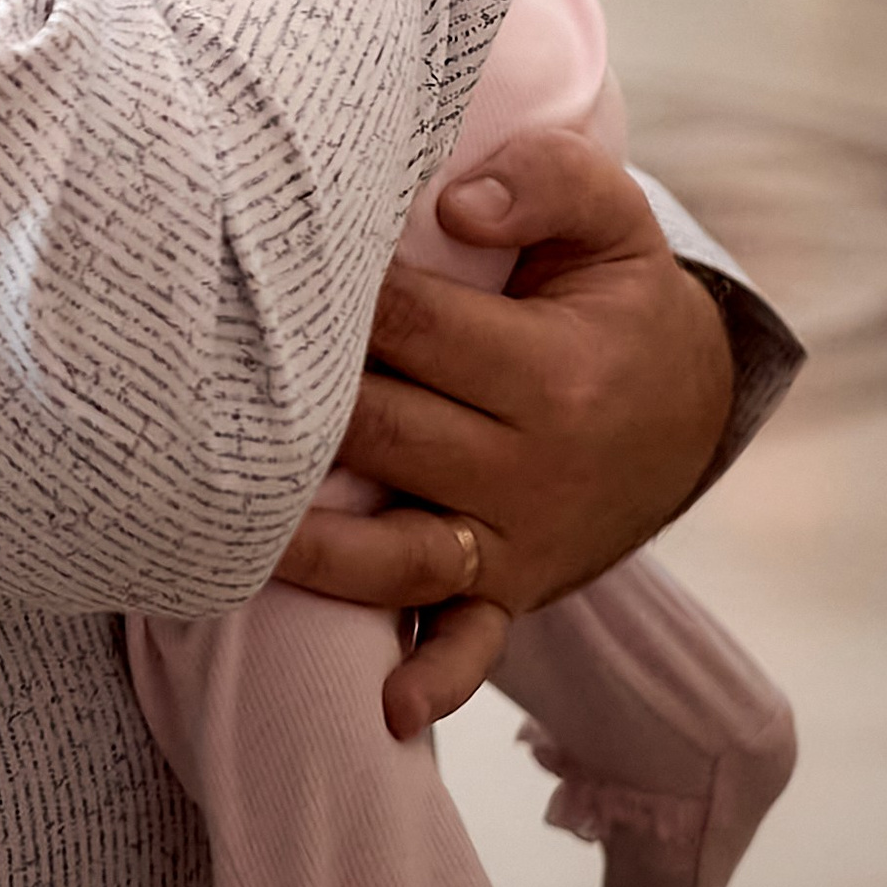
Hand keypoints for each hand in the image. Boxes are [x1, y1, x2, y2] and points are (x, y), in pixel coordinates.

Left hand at [274, 129, 737, 735]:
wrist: (692, 406)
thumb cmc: (615, 297)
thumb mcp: (611, 219)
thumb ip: (546, 179)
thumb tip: (454, 204)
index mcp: (551, 369)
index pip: (407, 325)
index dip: (328, 291)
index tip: (258, 260)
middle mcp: (532, 465)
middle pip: (381, 431)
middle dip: (293, 407)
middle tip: (195, 375)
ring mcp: (518, 540)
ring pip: (400, 551)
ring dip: (312, 549)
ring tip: (220, 533)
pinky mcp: (513, 591)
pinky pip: (471, 643)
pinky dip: (435, 678)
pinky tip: (386, 708)